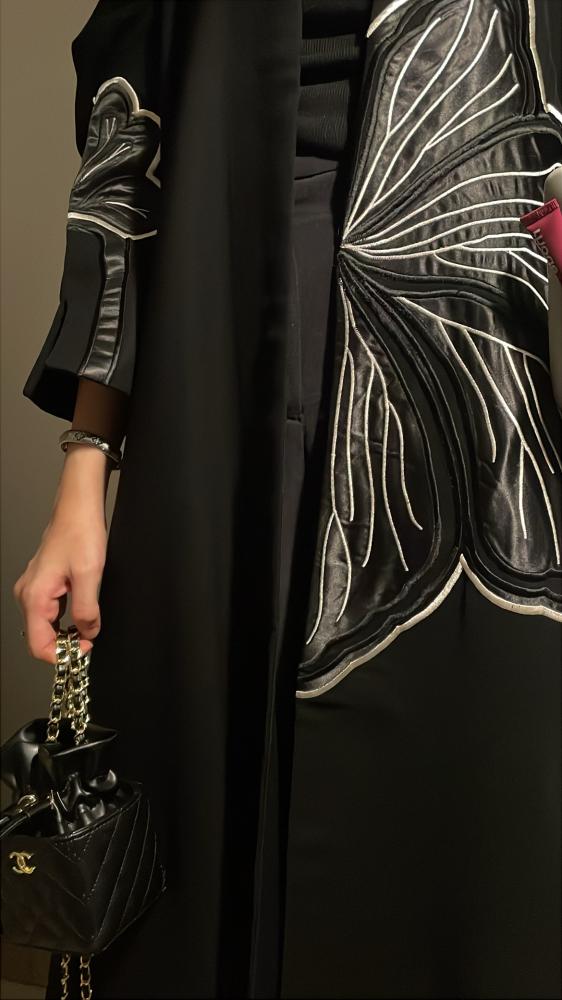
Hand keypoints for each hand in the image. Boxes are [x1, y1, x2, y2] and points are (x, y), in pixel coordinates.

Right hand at [13, 445, 109, 664]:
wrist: (78, 507)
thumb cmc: (80, 533)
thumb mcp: (90, 574)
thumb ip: (87, 610)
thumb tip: (88, 634)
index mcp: (35, 596)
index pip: (39, 646)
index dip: (62, 655)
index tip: (85, 650)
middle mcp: (28, 594)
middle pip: (40, 638)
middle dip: (64, 646)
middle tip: (90, 641)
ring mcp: (33, 588)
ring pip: (46, 626)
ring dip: (65, 633)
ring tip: (89, 629)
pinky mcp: (43, 583)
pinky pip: (50, 612)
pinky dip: (65, 620)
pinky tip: (82, 615)